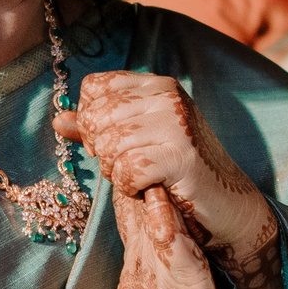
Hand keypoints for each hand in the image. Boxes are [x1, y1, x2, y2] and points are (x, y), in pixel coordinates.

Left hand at [56, 72, 277, 272]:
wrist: (228, 204)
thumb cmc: (179, 172)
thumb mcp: (139, 140)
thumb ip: (99, 128)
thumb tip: (59, 120)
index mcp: (156, 85)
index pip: (94, 87)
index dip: (91, 119)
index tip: (113, 142)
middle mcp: (167, 94)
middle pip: (95, 117)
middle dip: (102, 151)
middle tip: (129, 167)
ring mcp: (176, 123)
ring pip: (108, 146)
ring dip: (117, 172)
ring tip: (142, 178)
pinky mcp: (181, 156)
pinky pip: (127, 170)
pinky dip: (131, 188)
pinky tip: (151, 189)